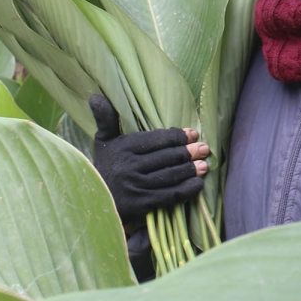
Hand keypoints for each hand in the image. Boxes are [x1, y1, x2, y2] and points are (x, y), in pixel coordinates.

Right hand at [89, 95, 209, 223]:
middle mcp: (129, 166)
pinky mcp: (142, 204)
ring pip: (170, 175)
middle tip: (205, 149)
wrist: (95, 201)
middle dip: (189, 152)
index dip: (178, 136)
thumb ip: (105, 118)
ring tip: (204, 166)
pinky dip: (187, 189)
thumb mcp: (102, 141)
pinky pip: (170, 195)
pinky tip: (197, 184)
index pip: (157, 139)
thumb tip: (96, 96)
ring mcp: (136, 186)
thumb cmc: (104, 166)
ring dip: (190, 170)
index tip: (193, 134)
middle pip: (167, 157)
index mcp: (123, 147)